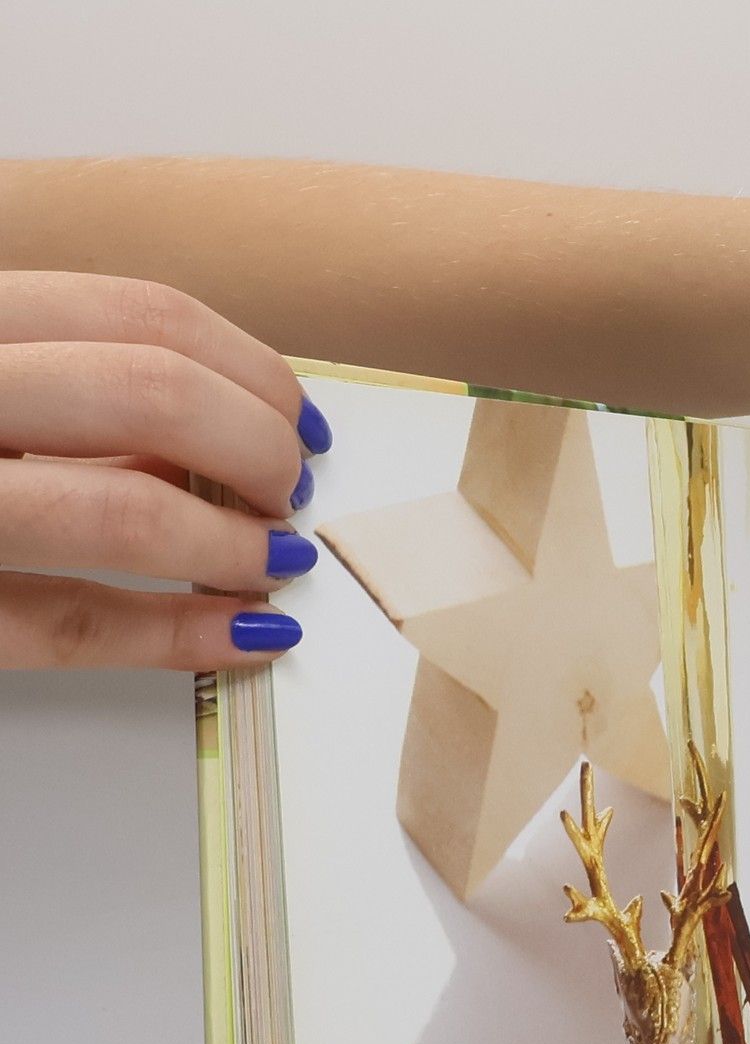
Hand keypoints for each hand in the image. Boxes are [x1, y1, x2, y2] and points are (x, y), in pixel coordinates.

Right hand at [0, 271, 329, 670]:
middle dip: (257, 451)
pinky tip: (244, 634)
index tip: (298, 420)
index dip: (250, 373)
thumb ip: (65, 389)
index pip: (137, 316)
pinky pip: (70, 622)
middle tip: (290, 493)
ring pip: (120, 510)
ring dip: (231, 543)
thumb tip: (208, 432)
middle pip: (148, 396)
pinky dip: (180, 635)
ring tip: (273, 560)